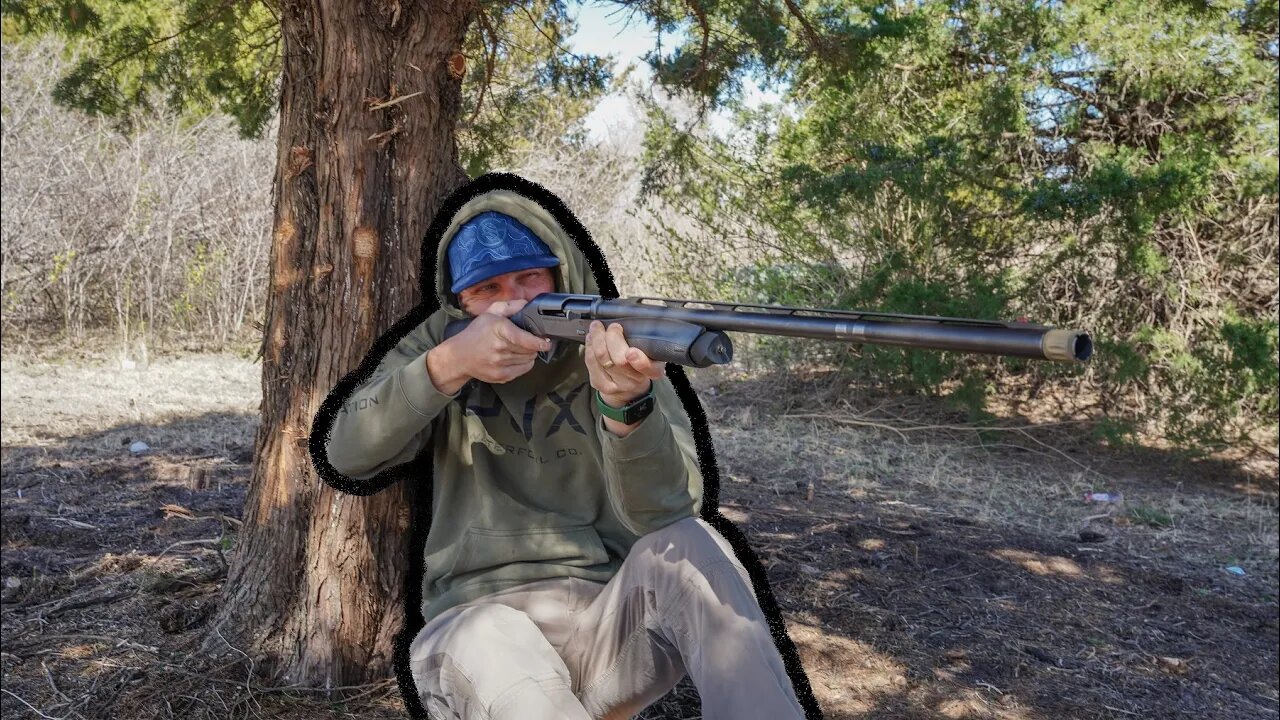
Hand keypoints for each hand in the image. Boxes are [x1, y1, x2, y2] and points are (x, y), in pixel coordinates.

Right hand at [427, 299, 551, 392]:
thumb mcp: (490, 313)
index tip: (546, 342)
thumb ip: (510, 306)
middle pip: (530, 350)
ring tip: (517, 348)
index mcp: (499, 330)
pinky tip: (515, 357)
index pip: (525, 339)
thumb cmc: (476, 333)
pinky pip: (523, 370)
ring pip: (528, 359)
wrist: (459, 356)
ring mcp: (500, 364)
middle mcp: (500, 348)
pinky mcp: (501, 376)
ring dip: (528, 354)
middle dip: (533, 345)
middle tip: (527, 340)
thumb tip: (527, 304)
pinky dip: (524, 363)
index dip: (539, 342)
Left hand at [585, 321, 665, 407]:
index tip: (631, 352)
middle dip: (613, 338)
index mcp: (652, 370)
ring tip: (597, 327)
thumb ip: (646, 341)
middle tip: (613, 327)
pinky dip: (589, 346)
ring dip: (597, 338)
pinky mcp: (600, 384)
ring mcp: (616, 384)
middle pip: (619, 360)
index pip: (647, 368)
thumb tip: (630, 320)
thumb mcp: (652, 353)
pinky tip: (591, 338)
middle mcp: (634, 380)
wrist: (629, 389)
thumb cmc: (639, 364)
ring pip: (602, 359)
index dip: (639, 361)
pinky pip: (590, 362)